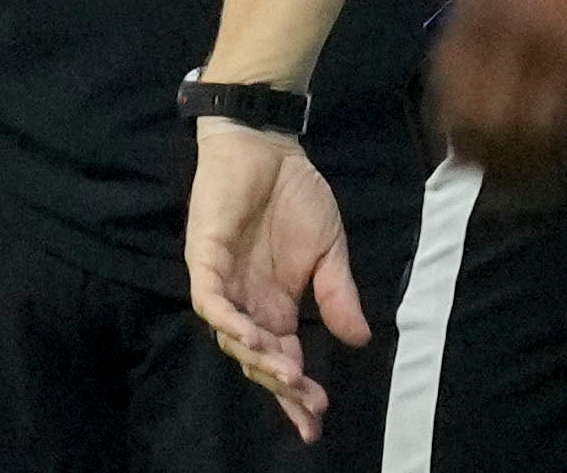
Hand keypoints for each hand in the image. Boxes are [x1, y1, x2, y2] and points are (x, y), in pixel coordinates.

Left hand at [185, 122, 368, 443]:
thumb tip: (362, 339)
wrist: (270, 149)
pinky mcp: (204, 261)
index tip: (317, 417)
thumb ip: (339, 294)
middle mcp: (245, 305)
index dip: (296, 390)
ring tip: (288, 374)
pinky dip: (227, 320)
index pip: (283, 358)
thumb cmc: (296, 197)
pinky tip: (249, 336)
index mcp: (275, 307)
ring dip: (257, 358)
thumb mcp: (330, 250)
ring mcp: (222, 285)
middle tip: (307, 402)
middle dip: (281, 384)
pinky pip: (210, 301)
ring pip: (230, 336)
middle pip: (256, 358)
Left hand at [429, 0, 566, 185]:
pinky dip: (563, 155)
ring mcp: (536, 41)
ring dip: (528, 168)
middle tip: (516, 184)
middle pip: (471, 119)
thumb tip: (491, 80)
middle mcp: (493, 27)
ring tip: (551, 180)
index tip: (476, 156)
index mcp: (471, 3)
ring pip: (512, 131)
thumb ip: (494, 17)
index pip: (443, 88)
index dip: (456, 132)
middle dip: (489, 163)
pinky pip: (557, 121)